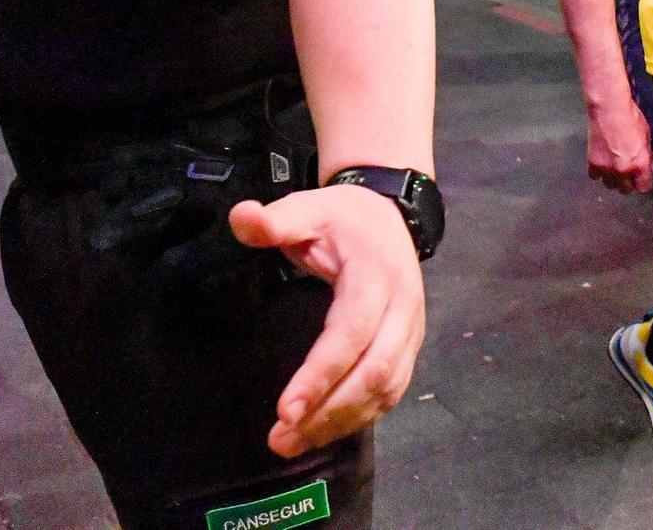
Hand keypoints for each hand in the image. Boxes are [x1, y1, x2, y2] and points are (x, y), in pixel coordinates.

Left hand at [229, 185, 426, 459]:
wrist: (388, 217)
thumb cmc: (341, 218)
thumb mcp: (307, 208)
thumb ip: (275, 220)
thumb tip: (240, 217)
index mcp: (377, 275)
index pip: (351, 333)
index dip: (321, 374)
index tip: (284, 409)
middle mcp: (403, 307)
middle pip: (374, 370)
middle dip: (329, 410)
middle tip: (280, 438)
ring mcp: (411, 329)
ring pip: (386, 387)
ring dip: (342, 421)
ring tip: (293, 443)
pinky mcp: (409, 346)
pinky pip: (392, 391)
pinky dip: (360, 416)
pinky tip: (324, 431)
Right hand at [586, 99, 651, 193]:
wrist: (610, 110)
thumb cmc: (632, 118)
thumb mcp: (647, 136)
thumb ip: (646, 155)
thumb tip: (648, 165)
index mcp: (640, 164)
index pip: (643, 188)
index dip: (642, 183)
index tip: (640, 178)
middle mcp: (623, 170)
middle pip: (625, 189)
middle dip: (627, 182)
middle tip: (627, 172)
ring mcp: (606, 168)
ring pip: (609, 185)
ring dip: (612, 178)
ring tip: (614, 167)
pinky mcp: (592, 163)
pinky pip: (595, 176)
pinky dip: (598, 171)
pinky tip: (602, 162)